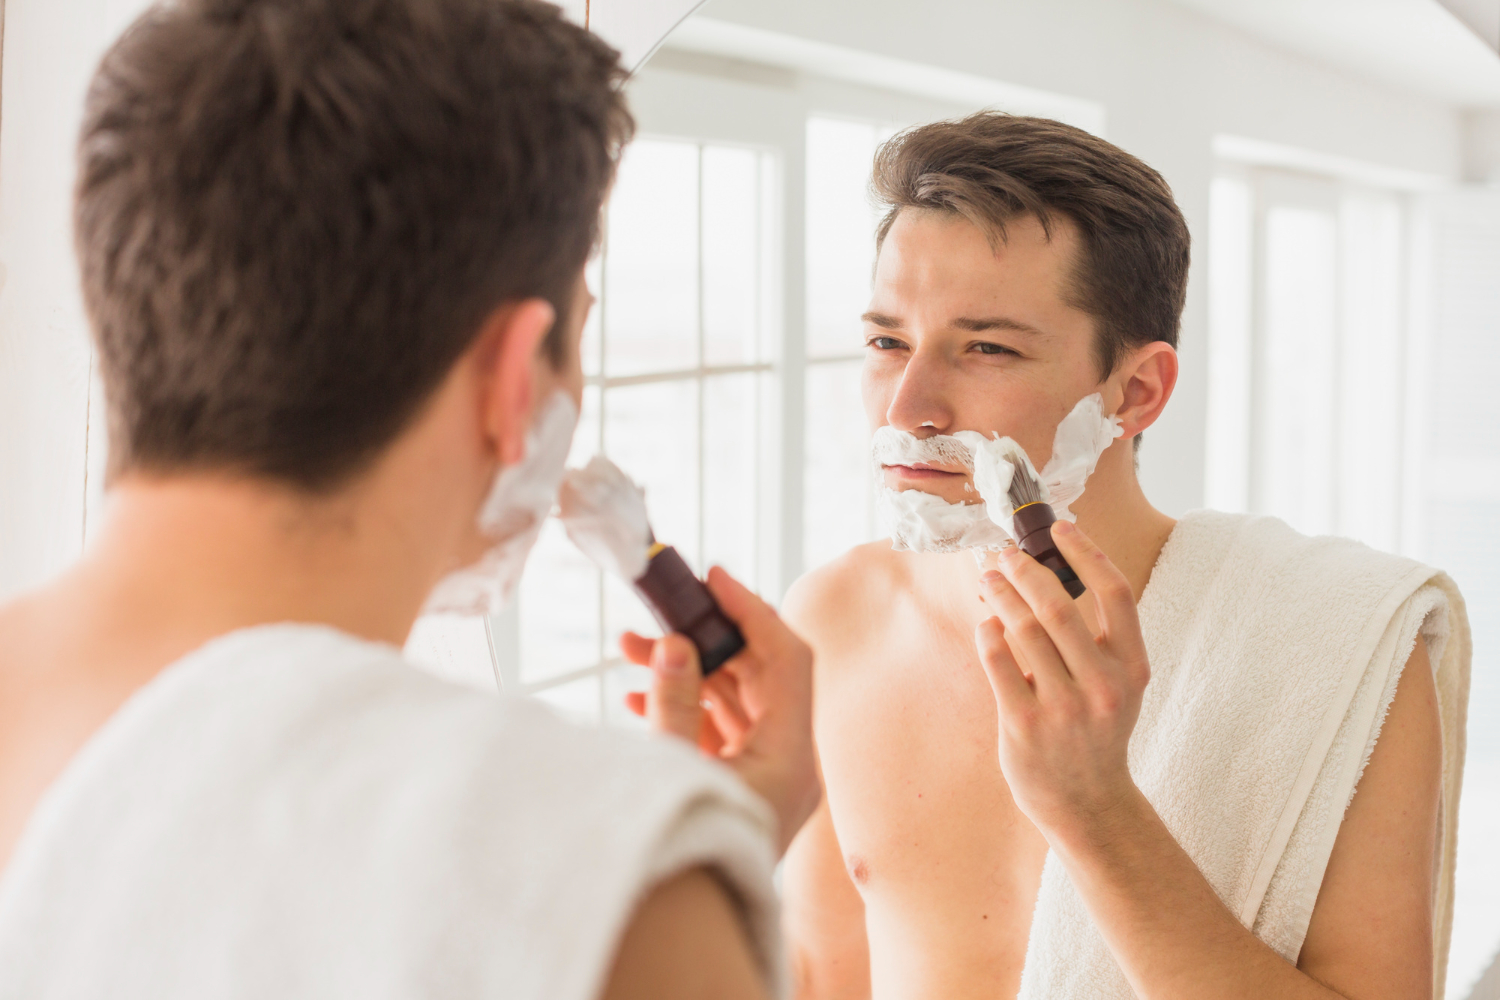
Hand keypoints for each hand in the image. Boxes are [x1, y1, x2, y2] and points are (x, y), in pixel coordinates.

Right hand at [622, 566, 819, 855]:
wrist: (690, 929)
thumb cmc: (690, 853)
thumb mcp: (676, 772)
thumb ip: (675, 705)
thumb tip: (675, 644)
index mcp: (792, 757)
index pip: (789, 658)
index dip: (754, 610)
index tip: (715, 578)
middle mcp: (789, 763)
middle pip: (758, 674)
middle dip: (704, 637)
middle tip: (660, 609)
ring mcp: (767, 777)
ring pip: (733, 699)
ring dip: (686, 668)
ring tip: (631, 648)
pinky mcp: (742, 788)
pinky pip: (720, 730)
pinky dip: (685, 705)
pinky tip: (639, 692)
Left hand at [975, 521, 1150, 835]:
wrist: (1088, 803)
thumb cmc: (1097, 731)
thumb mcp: (1117, 684)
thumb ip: (1096, 638)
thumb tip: (1050, 571)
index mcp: (1133, 668)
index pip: (1116, 593)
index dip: (1086, 552)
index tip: (1059, 528)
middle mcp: (1103, 686)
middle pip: (1059, 604)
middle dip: (1025, 569)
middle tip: (1004, 554)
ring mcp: (1064, 708)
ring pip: (1023, 628)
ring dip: (1000, 594)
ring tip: (988, 580)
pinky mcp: (1024, 725)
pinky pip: (997, 661)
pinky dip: (988, 633)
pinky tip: (987, 623)